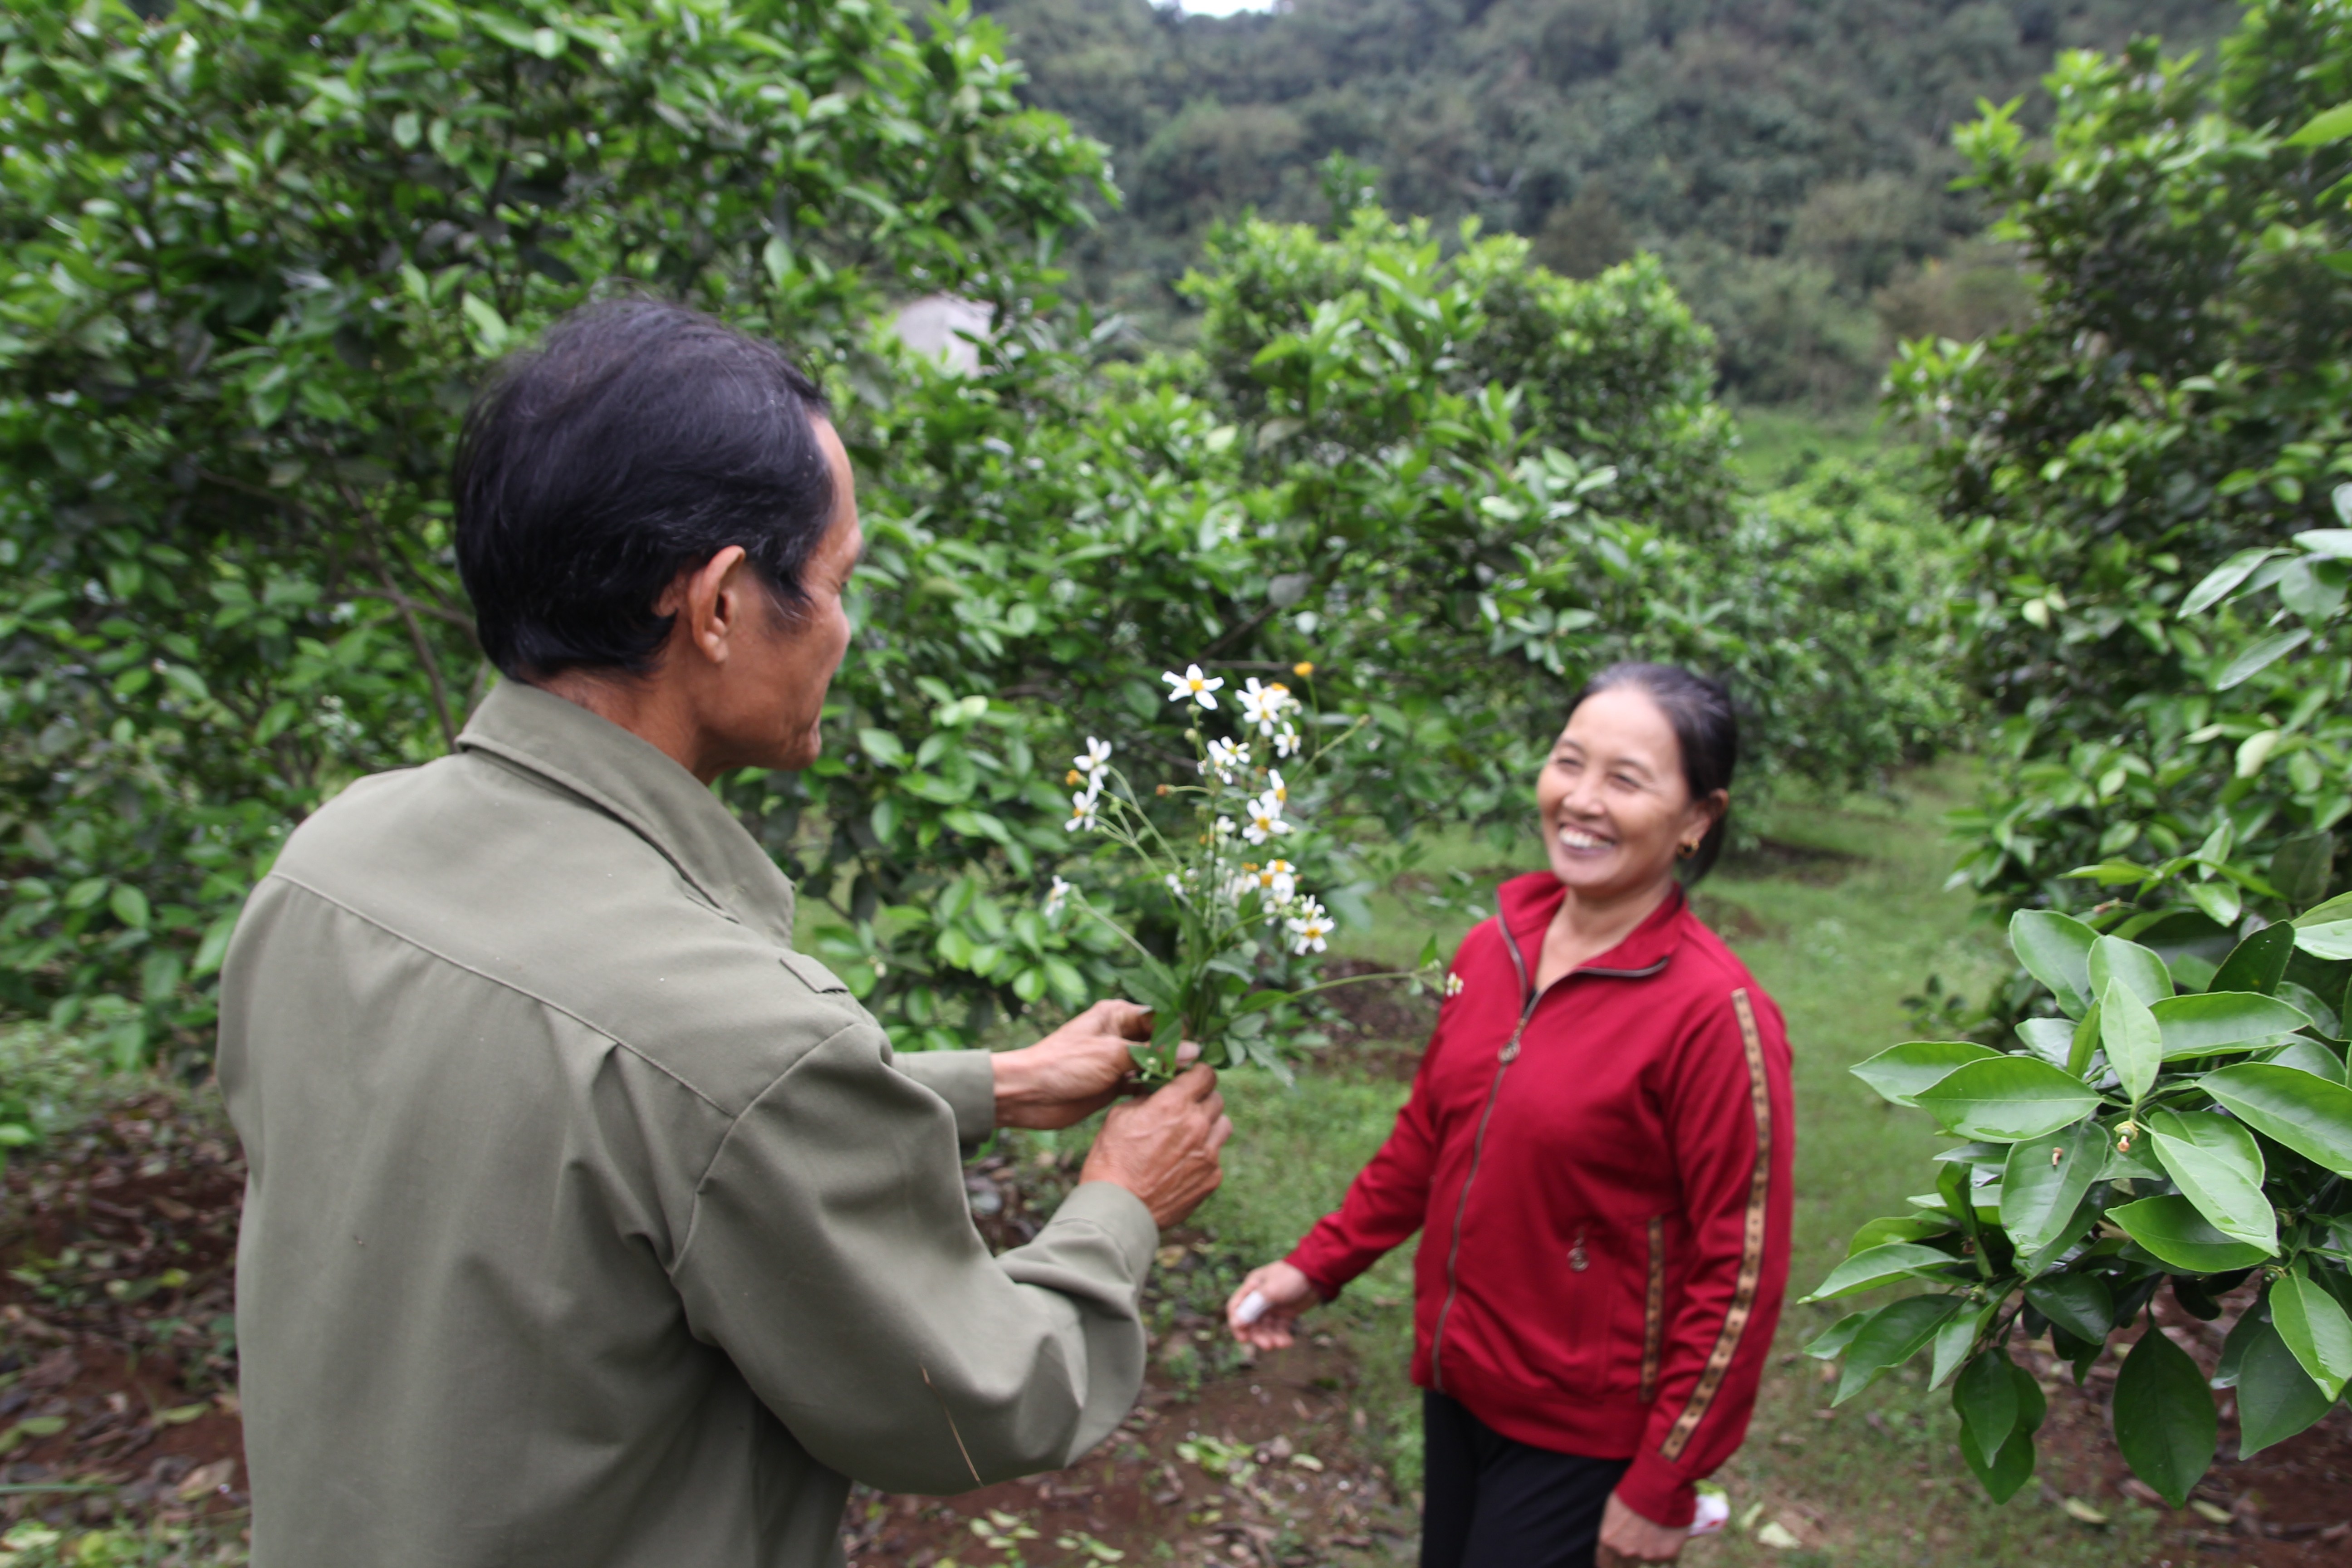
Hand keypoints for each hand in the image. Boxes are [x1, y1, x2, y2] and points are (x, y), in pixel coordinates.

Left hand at [995, 1000, 1195, 1129]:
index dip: (1181, 1032)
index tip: (1201, 1049)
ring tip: (1188, 1087)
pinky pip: (1141, 1084)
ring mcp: (1116, 1060)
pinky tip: (1167, 1099)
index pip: (1160, 1017)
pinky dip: (1153, 1090)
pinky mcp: (1113, 1083)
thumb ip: (1152, 1054)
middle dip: (1178, 1055)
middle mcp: (1119, 1034)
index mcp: (1116, 1014)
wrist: (1027, 1094)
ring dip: (1167, 1075)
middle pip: (1160, 1041)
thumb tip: (1192, 1052)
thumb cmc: (1064, 1065)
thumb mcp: (1111, 1055)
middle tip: (1200, 1072)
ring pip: (1153, 1064)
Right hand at [1079, 1064, 1231, 1227]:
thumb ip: (1147, 1098)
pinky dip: (1204, 1155)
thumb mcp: (1120, 1116)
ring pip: (1223, 1126)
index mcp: (1173, 1104)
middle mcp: (1197, 1124)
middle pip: (1216, 1099)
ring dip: (1209, 1126)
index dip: (1198, 1075)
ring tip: (1188, 1136)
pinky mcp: (1212, 1178)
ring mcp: (1208, 1153)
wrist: (1118, 1208)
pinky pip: (1216, 1156)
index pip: (1206, 1074)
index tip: (1192, 1080)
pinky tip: (1182, 1164)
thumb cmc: (1112, 1160)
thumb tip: (1160, 1091)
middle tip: (1185, 1110)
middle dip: (1202, 1100)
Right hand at [1225, 1260, 1322, 1349]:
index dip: (1237, 1324)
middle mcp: (1259, 1298)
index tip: (1243, 1339)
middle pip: (1251, 1322)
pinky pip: (1279, 1328)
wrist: (1318, 1274)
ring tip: (1281, 1344)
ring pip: (1266, 1327)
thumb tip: (1237, 1322)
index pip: (1236, 1307)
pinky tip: (1288, 1342)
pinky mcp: (1286, 1312)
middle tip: (1268, 1345)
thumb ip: (1253, 1306)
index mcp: (1252, 1287)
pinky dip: (1281, 1336)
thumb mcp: (1270, 1290)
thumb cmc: (1291, 1277)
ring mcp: (1273, 1306)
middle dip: (1258, 1335)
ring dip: (1271, 1337)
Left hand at [1594, 1492, 1683, 1565]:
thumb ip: (1612, 1532)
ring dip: (1648, 1551)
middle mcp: (1626, 1551)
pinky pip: (1664, 1557)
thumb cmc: (1633, 1492)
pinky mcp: (1666, 1555)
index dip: (1607, 1564)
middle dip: (1628, 1559)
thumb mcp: (1613, 1510)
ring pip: (1646, 1559)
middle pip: (1625, 1565)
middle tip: (1636, 1544)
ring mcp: (1647, 1555)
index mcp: (1608, 1541)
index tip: (1611, 1564)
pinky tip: (1665, 1534)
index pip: (1604, 1562)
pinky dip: (1664, 1548)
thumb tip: (1612, 1543)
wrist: (1659, 1485)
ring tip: (1653, 1533)